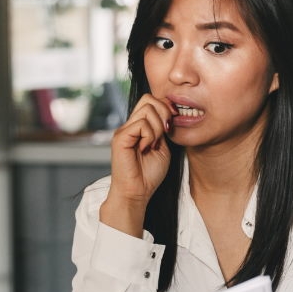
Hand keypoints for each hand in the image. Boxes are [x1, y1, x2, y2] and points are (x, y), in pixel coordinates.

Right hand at [99, 94, 175, 236]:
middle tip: (165, 133)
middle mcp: (129, 125)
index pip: (151, 100)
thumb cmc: (149, 175)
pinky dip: (150, 136)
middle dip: (164, 113)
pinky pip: (141, 124)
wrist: (137, 193)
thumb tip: (168, 113)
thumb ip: (163, 130)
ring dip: (158, 127)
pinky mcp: (120, 138)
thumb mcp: (163, 147)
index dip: (166, 107)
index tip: (172, 125)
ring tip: (154, 144)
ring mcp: (123, 130)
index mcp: (138, 126)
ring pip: (147, 109)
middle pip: (149, 99)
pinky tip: (146, 148)